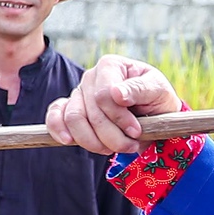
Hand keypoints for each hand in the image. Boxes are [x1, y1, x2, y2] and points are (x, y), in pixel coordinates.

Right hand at [47, 55, 179, 153]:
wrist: (154, 112)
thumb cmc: (157, 98)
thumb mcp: (158, 90)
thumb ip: (139, 89)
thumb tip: (116, 93)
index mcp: (110, 66)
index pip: (103, 96)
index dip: (119, 118)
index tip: (136, 131)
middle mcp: (91, 77)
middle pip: (90, 113)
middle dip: (111, 136)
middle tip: (131, 146)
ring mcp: (78, 93)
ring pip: (73, 120)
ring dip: (93, 142)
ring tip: (112, 149)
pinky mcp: (70, 109)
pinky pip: (55, 116)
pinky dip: (58, 129)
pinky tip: (68, 141)